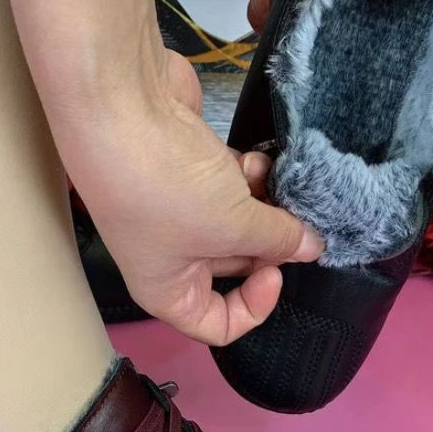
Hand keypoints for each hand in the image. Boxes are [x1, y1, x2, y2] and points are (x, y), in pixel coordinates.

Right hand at [60, 50, 322, 345]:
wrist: (120, 106)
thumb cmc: (166, 188)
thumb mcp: (233, 226)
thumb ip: (280, 240)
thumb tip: (312, 247)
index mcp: (168, 290)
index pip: (217, 325)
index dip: (253, 309)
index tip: (274, 273)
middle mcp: (172, 256)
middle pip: (235, 268)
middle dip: (267, 247)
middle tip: (293, 223)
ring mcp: (180, 211)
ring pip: (239, 223)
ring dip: (263, 206)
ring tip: (273, 183)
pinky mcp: (190, 168)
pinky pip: (232, 186)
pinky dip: (249, 176)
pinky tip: (257, 158)